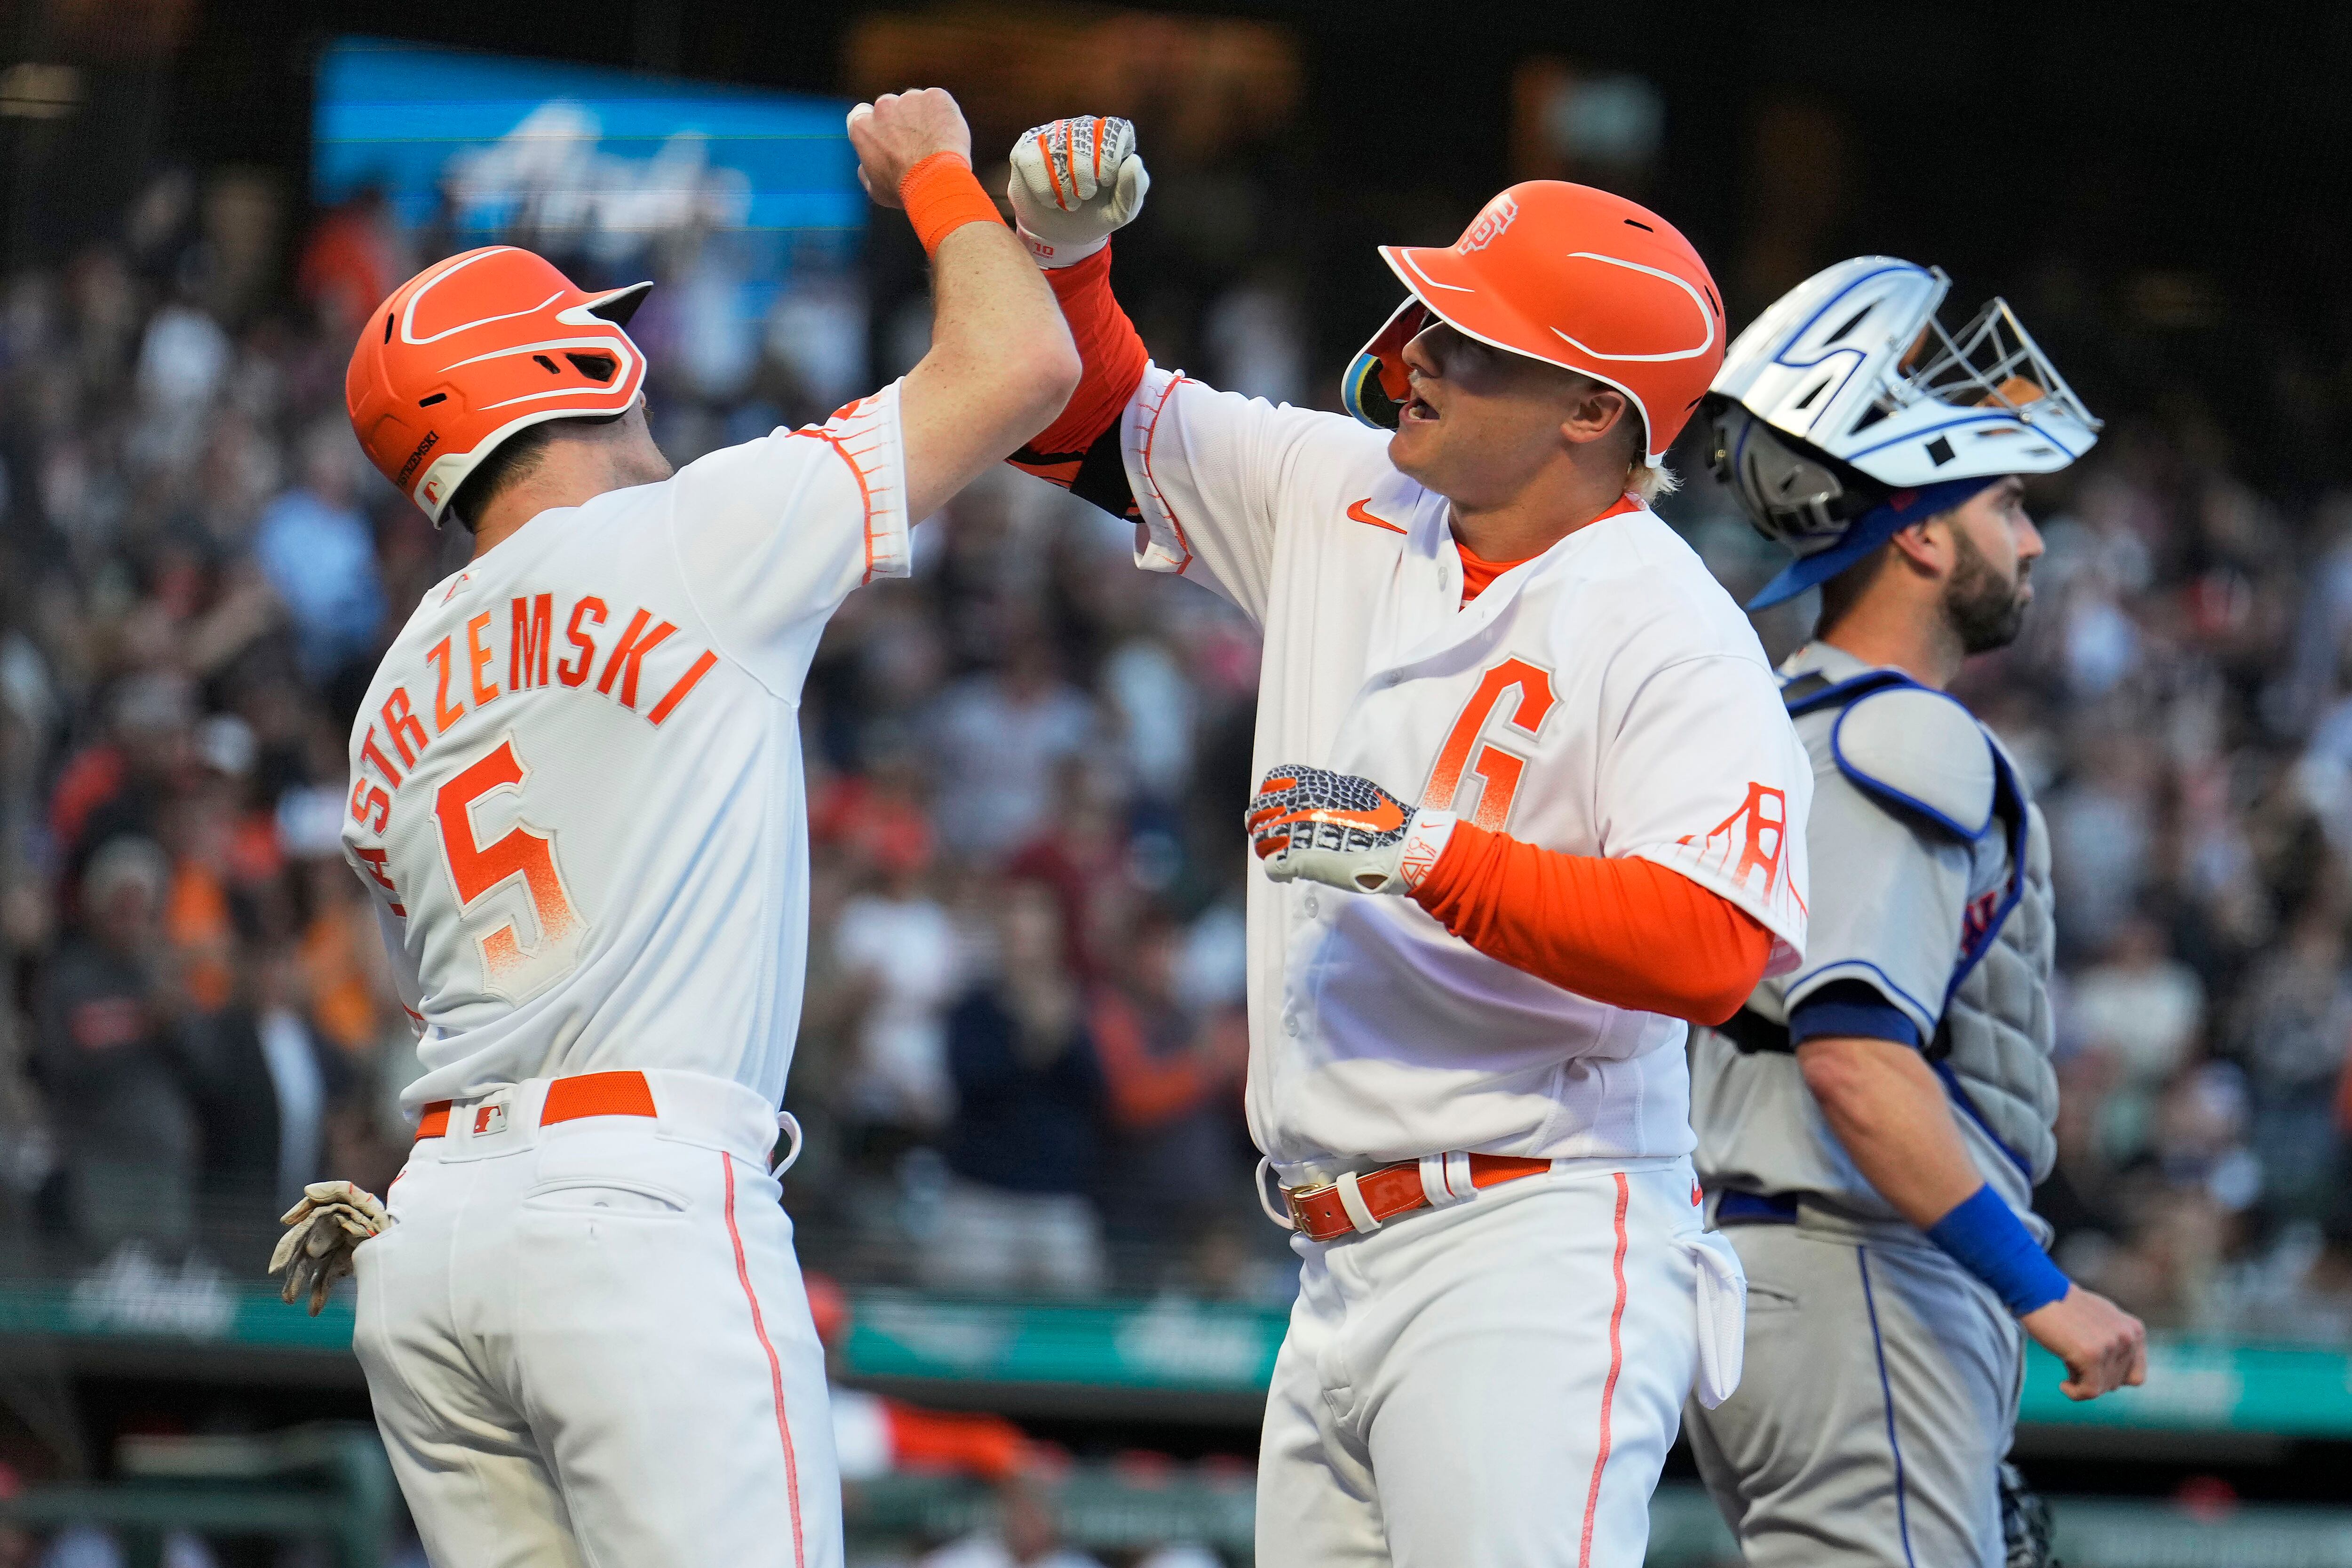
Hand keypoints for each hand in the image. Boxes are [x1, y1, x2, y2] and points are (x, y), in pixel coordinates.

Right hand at [268, 1179, 388, 1315]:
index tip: (278, 1265)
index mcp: (323, 1217)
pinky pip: (325, 1280)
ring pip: (309, 1270)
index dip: (288, 1247)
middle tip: (282, 1286)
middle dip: (291, 1270)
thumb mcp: (358, 1194)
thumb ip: (335, 1189)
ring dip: (298, 1284)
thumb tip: (307, 1190)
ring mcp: (330, 1251)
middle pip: (302, 1253)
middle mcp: (322, 1235)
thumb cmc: (374, 1206)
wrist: (397, 1228)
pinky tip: (313, 1309)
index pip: (301, 1232)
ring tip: (289, 1300)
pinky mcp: (339, 1264)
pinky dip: (319, 1294)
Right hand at [847, 88, 974, 208]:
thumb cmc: (905, 190)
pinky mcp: (935, 97)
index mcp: (862, 126)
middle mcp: (882, 106)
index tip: (887, 134)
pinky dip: (944, 114)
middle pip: (891, 107)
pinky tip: (948, 136)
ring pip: (916, 103)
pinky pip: (939, 102)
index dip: (876, 124)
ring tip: (935, 143)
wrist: (936, 183)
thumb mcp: (875, 188)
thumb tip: (866, 164)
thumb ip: (867, 168)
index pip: (862, 114)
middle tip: (916, 144)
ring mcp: (909, 98)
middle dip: (901, 121)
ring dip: (923, 117)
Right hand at [1006, 116, 1150, 265]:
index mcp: (1108, 140)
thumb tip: (1133, 161)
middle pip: (1084, 134)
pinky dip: (1044, 189)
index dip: (1109, 156)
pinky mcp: (1026, 149)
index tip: (1105, 180)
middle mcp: (1080, 130)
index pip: (1114, 128)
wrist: (1058, 234)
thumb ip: (1134, 189)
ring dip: (1065, 185)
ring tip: (1069, 202)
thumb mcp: (1120, 211)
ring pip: (1057, 147)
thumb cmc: (1093, 214)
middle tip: (1085, 195)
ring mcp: (1050, 136)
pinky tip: (1050, 200)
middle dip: (1085, 173)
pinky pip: (1033, 162)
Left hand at [1245, 763, 1453, 895]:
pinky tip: (1289, 875)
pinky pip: (1272, 867)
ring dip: (1267, 849)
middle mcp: (1299, 804)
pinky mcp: (1298, 861)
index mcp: (1314, 784)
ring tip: (1279, 857)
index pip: (1273, 782)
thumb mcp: (1355, 790)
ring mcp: (1296, 832)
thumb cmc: (1386, 821)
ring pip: (1261, 840)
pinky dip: (1277, 871)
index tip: (1274, 808)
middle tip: (1270, 837)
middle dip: (1260, 824)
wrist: (1403, 848)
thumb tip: (1316, 797)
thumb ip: (1330, 790)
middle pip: (1259, 812)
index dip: (1269, 797)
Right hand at [2020, 1284, 2146, 1399]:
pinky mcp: (2091, 1355)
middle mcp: (2128, 1338)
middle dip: (2094, 1378)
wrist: (2038, 1291)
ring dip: (2082, 1381)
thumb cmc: (2063, 1306)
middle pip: (2117, 1384)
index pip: (2135, 1376)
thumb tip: (2118, 1370)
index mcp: (2135, 1330)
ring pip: (2102, 1388)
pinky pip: (2089, 1391)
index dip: (2110, 1377)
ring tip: (2066, 1362)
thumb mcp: (2102, 1320)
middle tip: (2073, 1362)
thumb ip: (2116, 1341)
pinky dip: (2074, 1393)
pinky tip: (2063, 1385)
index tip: (2090, 1370)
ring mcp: (2111, 1346)